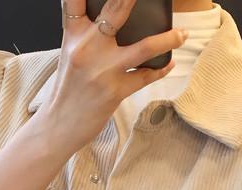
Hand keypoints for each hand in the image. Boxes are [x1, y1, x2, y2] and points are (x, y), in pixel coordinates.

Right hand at [47, 0, 184, 155]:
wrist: (58, 126)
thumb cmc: (68, 87)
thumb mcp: (70, 51)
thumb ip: (87, 29)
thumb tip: (115, 14)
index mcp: (73, 33)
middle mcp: (87, 46)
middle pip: (116, 9)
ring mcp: (103, 69)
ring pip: (144, 47)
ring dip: (168, 38)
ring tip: (182, 34)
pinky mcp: (114, 91)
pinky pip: (145, 75)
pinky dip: (161, 68)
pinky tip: (170, 61)